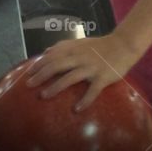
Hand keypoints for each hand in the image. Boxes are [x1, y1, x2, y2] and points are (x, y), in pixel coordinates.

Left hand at [25, 34, 141, 111]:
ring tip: (44, 95)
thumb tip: (45, 52)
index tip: (28, 73)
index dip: (39, 64)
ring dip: (56, 87)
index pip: (52, 55)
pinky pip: (92, 90)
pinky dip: (85, 100)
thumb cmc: (100, 46)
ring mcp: (91, 67)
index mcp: (74, 49)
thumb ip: (63, 47)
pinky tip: (76, 109)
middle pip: (57, 66)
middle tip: (29, 85)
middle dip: (41, 75)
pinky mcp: (102, 77)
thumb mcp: (80, 42)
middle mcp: (80, 57)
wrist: (123, 45)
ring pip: (70, 77)